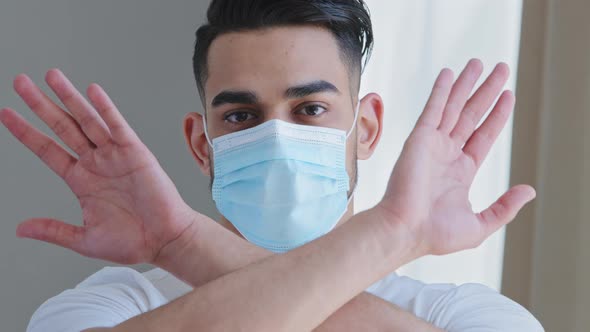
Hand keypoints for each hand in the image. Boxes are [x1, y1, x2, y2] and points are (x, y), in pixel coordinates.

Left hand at [0, 69, 197, 263]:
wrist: (164, 241)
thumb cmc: (132, 241)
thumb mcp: (84, 239)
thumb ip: (53, 230)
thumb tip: (21, 228)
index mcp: (81, 181)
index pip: (47, 149)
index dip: (26, 132)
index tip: (6, 113)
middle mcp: (96, 163)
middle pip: (62, 127)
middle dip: (41, 104)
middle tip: (21, 83)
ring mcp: (115, 156)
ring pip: (87, 120)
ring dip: (69, 98)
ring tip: (51, 77)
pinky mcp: (136, 153)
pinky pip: (117, 126)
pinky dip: (105, 108)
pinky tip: (92, 92)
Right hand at [377, 59, 535, 255]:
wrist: (406, 231)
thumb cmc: (436, 234)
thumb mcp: (480, 225)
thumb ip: (504, 207)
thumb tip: (528, 191)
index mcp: (461, 171)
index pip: (483, 135)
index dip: (496, 115)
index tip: (507, 96)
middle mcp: (447, 154)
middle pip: (471, 114)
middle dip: (486, 91)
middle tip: (499, 70)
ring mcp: (433, 144)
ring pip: (453, 107)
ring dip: (466, 84)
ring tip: (478, 63)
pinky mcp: (419, 139)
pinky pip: (433, 109)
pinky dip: (441, 91)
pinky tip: (450, 74)